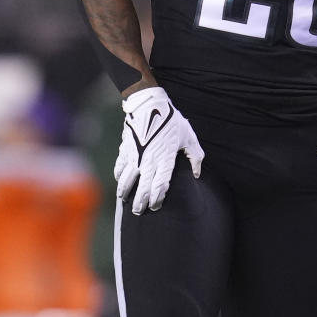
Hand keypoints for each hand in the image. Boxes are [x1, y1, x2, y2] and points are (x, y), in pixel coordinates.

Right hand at [114, 87, 203, 214]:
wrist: (149, 105)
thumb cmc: (172, 121)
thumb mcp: (189, 137)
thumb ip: (195, 157)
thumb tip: (196, 174)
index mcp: (165, 159)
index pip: (160, 185)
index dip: (157, 198)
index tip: (155, 206)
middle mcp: (149, 161)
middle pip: (142, 188)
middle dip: (140, 202)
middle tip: (139, 212)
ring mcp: (135, 156)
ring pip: (127, 181)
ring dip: (126, 193)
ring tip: (126, 201)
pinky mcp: (125, 150)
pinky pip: (119, 168)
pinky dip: (119, 177)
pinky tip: (120, 182)